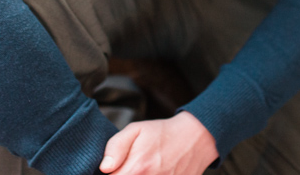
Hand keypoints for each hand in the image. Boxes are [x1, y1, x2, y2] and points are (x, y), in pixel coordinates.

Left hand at [99, 111, 217, 174]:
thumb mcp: (136, 129)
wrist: (195, 138)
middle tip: (130, 168)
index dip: (111, 174)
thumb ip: (115, 147)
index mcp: (137, 168)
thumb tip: (104, 168)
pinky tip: (152, 173)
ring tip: (143, 169)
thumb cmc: (163, 133)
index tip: (114, 169)